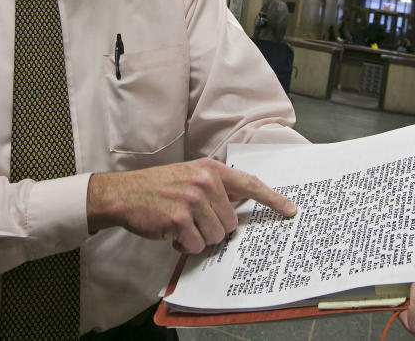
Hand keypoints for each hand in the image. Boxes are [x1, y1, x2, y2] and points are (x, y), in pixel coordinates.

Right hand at [86, 158, 296, 253]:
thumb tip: (239, 205)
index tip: (290, 210)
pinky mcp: (179, 219)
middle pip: (231, 222)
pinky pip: (197, 245)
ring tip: (181, 226)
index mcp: (211, 170)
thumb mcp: (190, 176)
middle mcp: (205, 183)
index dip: (272, 199)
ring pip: (216, 236)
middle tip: (194, 222)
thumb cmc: (158, 187)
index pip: (249, 184)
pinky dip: (186, 245)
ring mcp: (192, 200)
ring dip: (199, 238)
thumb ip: (215, 187)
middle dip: (215, 228)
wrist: (124, 193)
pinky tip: (172, 233)